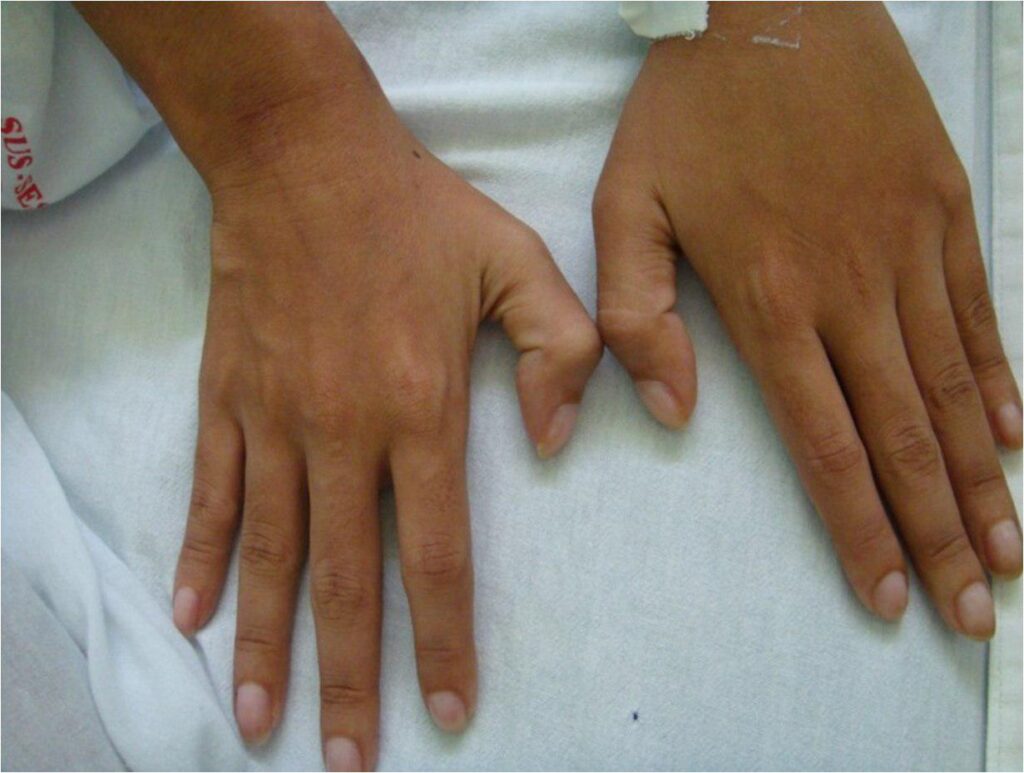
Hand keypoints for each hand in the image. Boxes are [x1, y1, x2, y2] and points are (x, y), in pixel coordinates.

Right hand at [78, 5, 600, 768]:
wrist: (302, 153)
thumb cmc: (415, 208)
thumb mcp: (518, 259)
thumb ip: (560, 349)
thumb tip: (557, 442)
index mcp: (420, 408)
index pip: (438, 554)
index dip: (446, 641)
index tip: (452, 712)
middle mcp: (342, 431)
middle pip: (348, 581)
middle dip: (352, 679)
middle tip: (351, 761)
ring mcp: (275, 419)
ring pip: (269, 555)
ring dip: (266, 645)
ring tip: (260, 724)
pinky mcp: (226, 397)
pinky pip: (209, 492)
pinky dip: (198, 557)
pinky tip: (189, 616)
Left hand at [593, 2, 1020, 638]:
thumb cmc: (686, 109)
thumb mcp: (624, 207)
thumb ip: (634, 316)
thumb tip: (673, 413)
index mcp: (770, 300)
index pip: (826, 444)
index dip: (862, 529)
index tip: (891, 595)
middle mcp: (852, 290)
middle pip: (906, 438)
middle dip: (939, 534)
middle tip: (974, 612)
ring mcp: (910, 248)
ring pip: (957, 389)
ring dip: (986, 480)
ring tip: (1011, 553)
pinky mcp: (944, 207)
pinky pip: (980, 313)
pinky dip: (1002, 384)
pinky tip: (1020, 441)